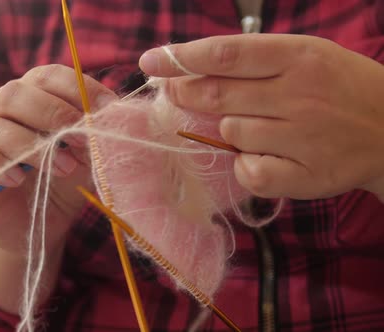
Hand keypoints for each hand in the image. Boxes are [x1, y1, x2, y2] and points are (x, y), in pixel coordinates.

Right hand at [0, 64, 116, 253]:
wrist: (37, 225)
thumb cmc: (64, 183)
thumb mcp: (88, 158)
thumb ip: (96, 138)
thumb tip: (113, 120)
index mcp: (34, 97)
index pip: (48, 76)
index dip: (78, 88)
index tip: (107, 109)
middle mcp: (2, 110)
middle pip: (14, 94)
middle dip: (53, 114)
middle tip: (83, 139)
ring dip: (32, 146)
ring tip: (64, 169)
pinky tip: (17, 180)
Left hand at [139, 34, 383, 200]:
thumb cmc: (338, 87)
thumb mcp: (304, 56)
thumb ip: (252, 61)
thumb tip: (187, 70)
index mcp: (299, 57)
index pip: (226, 55)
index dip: (181, 58)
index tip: (150, 61)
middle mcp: (300, 95)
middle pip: (218, 96)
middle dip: (186, 94)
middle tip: (175, 93)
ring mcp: (304, 138)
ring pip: (230, 134)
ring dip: (227, 131)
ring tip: (256, 126)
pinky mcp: (306, 176)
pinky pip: (250, 173)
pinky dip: (245, 166)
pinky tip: (262, 157)